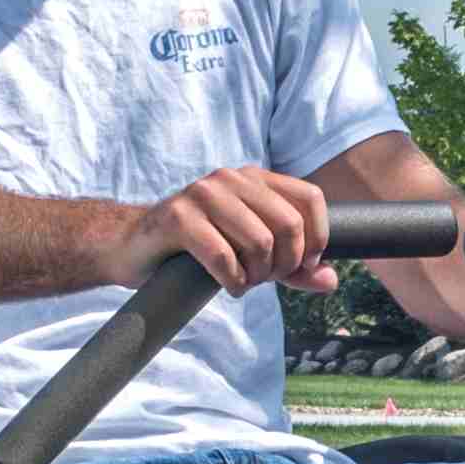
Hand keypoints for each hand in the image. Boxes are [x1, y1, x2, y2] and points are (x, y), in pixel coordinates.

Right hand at [127, 165, 334, 294]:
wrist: (133, 247)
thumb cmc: (196, 249)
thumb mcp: (251, 254)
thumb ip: (293, 267)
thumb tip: (331, 280)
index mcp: (254, 178)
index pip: (310, 197)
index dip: (317, 238)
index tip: (302, 266)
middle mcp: (231, 178)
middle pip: (289, 224)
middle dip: (284, 264)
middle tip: (265, 279)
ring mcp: (203, 194)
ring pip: (259, 242)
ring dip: (257, 276)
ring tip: (243, 281)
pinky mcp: (178, 217)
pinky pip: (224, 257)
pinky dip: (233, 282)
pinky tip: (227, 285)